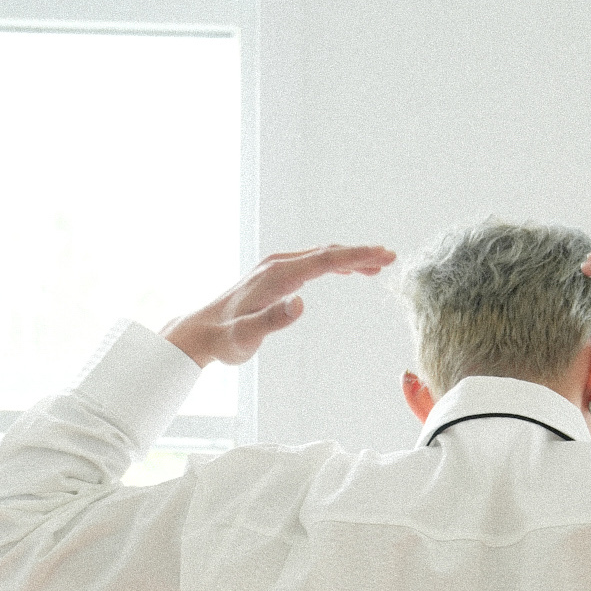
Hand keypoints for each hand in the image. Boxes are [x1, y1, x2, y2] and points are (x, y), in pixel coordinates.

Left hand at [161, 243, 396, 367]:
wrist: (201, 331)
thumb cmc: (224, 338)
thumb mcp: (246, 337)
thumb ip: (272, 321)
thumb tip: (300, 304)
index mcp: (277, 275)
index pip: (324, 260)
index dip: (356, 256)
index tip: (383, 256)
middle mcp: (278, 264)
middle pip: (326, 252)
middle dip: (359, 253)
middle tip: (390, 257)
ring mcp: (275, 267)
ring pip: (320, 255)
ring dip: (349, 257)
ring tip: (376, 265)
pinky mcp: (275, 274)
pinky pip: (311, 262)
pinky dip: (333, 263)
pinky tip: (345, 270)